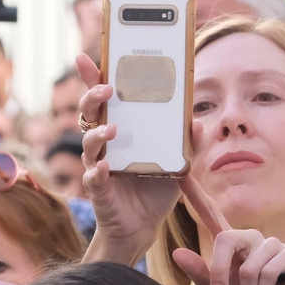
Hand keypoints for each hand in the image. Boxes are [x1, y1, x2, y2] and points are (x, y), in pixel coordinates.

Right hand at [76, 54, 183, 262]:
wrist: (143, 227)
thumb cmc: (154, 189)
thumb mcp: (177, 163)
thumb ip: (186, 143)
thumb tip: (197, 123)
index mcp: (120, 130)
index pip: (104, 99)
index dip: (93, 77)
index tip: (87, 57)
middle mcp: (104, 144)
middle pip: (90, 113)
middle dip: (93, 97)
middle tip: (106, 89)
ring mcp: (97, 165)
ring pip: (89, 143)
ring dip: (98, 134)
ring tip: (112, 130)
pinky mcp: (98, 189)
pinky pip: (94, 177)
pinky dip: (97, 171)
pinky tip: (105, 167)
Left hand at [171, 178, 284, 284]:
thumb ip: (199, 273)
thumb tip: (176, 252)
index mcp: (231, 245)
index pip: (212, 215)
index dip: (196, 195)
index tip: (181, 175)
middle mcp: (251, 239)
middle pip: (226, 239)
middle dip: (219, 271)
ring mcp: (273, 244)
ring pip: (248, 266)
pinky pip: (267, 271)